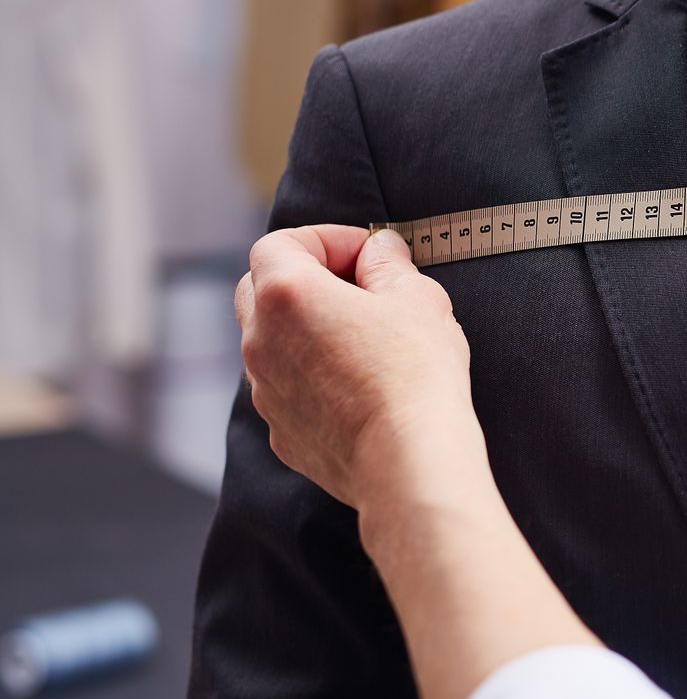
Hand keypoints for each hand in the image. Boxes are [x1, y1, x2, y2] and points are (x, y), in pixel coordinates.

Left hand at [235, 227, 487, 510]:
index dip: (325, 239)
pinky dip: (312, 376)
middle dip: (304, 278)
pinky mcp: (281, 431)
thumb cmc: (414, 373)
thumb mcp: (417, 296)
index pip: (281, 243)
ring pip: (269, 342)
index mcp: (286, 295)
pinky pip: (286, 388)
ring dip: (306, 329)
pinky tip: (359, 386)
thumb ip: (389, 263)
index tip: (366, 253)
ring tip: (363, 339)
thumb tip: (379, 250)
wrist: (408, 459)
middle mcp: (260, 340)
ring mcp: (265, 390)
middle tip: (357, 287)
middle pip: (258, 288)